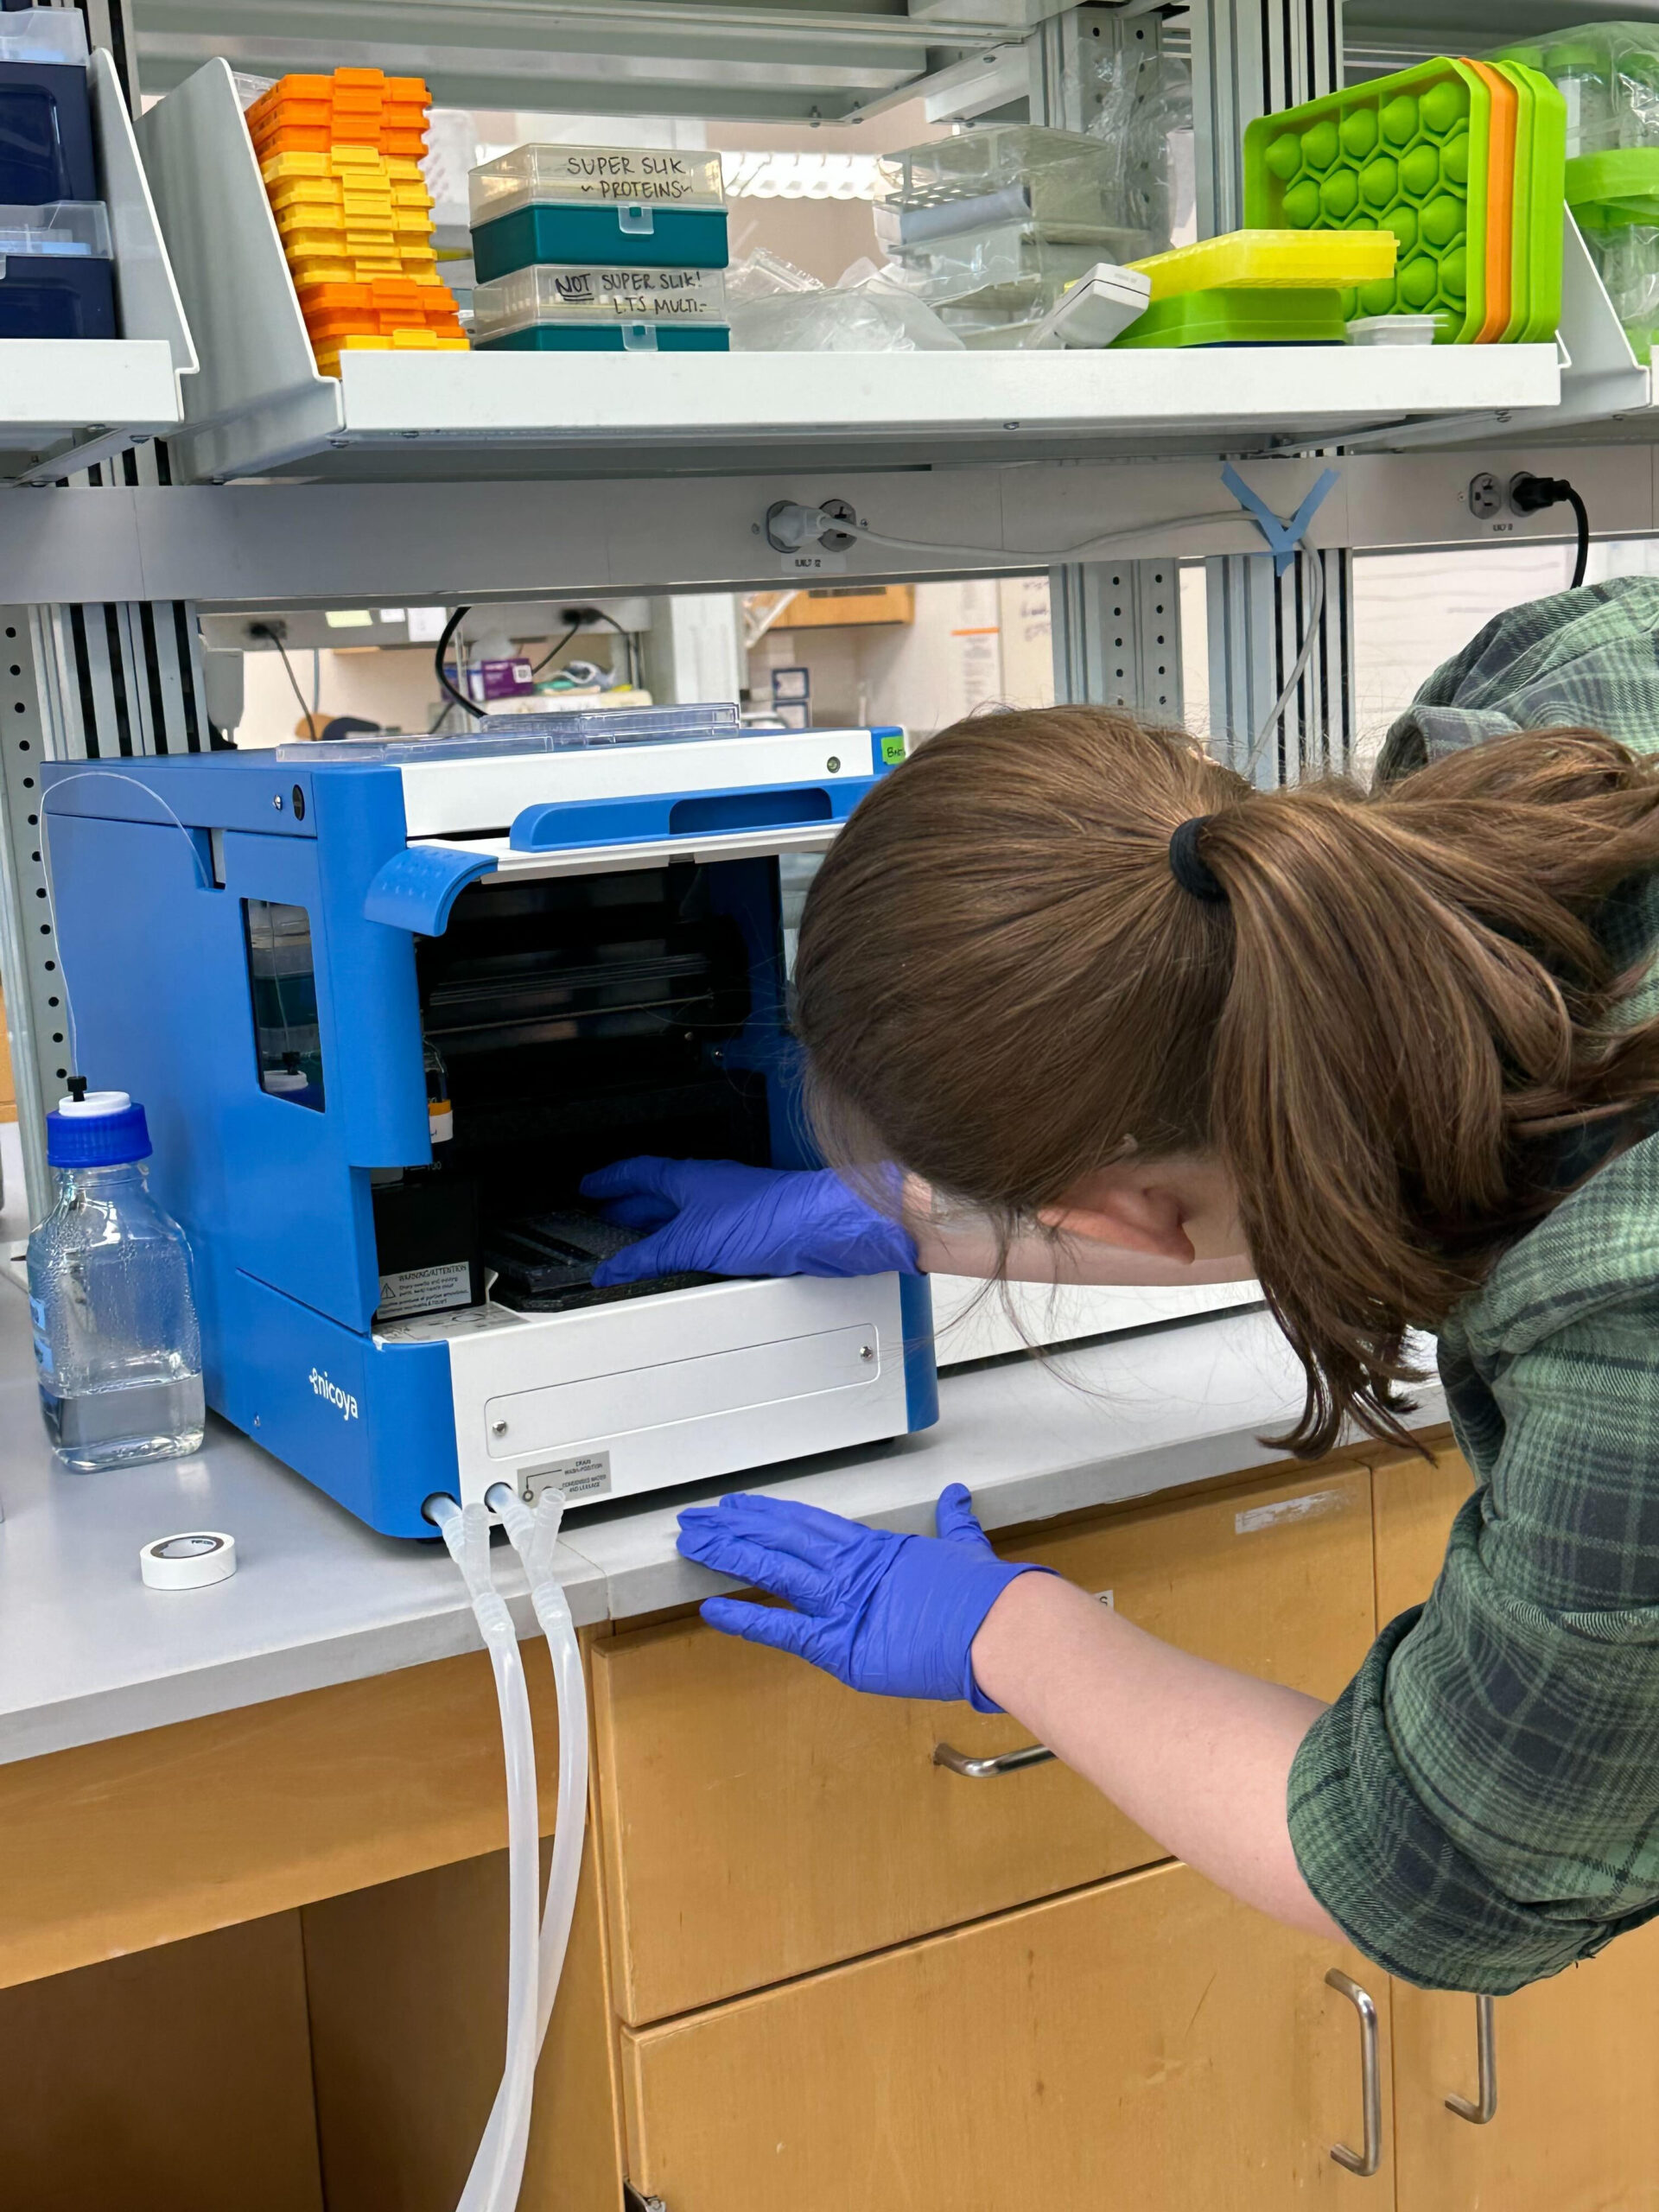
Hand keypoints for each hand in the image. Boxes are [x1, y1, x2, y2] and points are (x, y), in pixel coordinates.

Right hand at [578, 1157, 918, 1287]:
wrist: (821, 1228)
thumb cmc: (769, 1216)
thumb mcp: (693, 1242)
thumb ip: (649, 1257)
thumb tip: (612, 1271)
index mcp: (689, 1178)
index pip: (638, 1172)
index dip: (610, 1181)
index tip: (589, 1186)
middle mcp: (710, 1187)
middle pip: (659, 1193)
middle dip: (629, 1206)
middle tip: (604, 1217)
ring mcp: (732, 1207)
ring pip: (684, 1215)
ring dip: (658, 1228)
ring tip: (637, 1245)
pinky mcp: (752, 1230)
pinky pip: (705, 1235)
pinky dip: (686, 1246)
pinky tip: (685, 1262)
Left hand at [676, 1483, 1050, 1708]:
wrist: (1001, 1625)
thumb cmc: (988, 1594)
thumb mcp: (965, 1546)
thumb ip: (953, 1522)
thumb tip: (956, 1496)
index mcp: (877, 1548)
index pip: (808, 1524)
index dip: (769, 1514)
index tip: (738, 1505)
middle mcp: (852, 1566)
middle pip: (781, 1537)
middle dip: (735, 1526)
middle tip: (697, 1517)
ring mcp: (844, 1601)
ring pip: (773, 1566)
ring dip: (729, 1552)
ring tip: (692, 1541)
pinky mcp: (843, 1643)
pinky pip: (783, 1628)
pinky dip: (746, 1618)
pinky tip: (713, 1609)